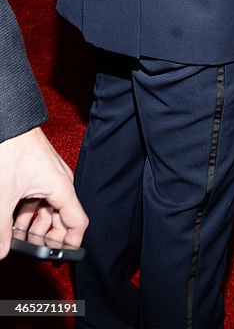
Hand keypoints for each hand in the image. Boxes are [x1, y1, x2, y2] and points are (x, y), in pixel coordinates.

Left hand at [0, 127, 87, 258]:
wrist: (9, 123)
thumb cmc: (12, 151)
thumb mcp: (4, 197)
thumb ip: (3, 229)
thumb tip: (3, 251)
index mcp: (62, 188)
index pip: (78, 223)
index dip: (70, 244)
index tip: (59, 258)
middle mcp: (61, 183)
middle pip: (63, 219)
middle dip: (47, 237)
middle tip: (29, 250)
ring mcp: (51, 178)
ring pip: (50, 210)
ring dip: (35, 225)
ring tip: (15, 236)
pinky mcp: (40, 173)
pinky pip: (41, 199)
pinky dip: (29, 212)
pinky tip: (12, 220)